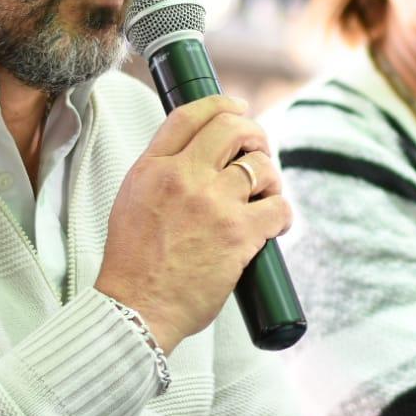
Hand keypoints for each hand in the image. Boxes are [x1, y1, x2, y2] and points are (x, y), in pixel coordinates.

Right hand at [95, 96, 290, 351]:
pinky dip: (283, 214)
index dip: (221, 105)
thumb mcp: (132, 201)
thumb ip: (161, 173)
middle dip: (255, 135)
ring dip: (272, 178)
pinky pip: (279, 206)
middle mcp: (182, 177)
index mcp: (152, 168)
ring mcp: (213, 203)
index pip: (190, 115)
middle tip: (259, 152)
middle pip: (233, 128)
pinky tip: (276, 224)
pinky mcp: (239, 233)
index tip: (237, 109)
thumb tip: (199, 155)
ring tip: (267, 196)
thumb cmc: (135, 265)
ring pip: (261, 166)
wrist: (136, 310)